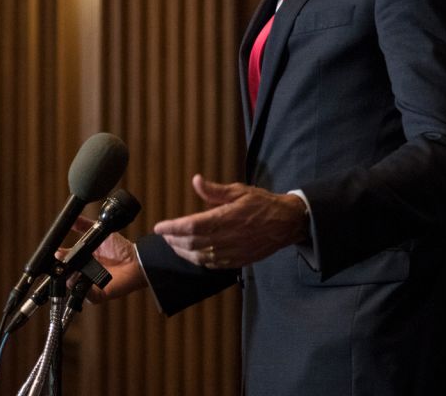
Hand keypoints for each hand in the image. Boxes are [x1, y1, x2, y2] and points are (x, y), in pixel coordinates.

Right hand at [56, 216, 147, 302]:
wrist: (137, 261)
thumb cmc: (121, 248)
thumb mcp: (100, 232)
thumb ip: (84, 225)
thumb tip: (71, 218)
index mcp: (83, 259)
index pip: (65, 259)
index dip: (60, 256)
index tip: (57, 252)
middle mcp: (84, 273)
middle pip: (65, 273)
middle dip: (61, 267)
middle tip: (63, 261)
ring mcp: (89, 285)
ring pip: (71, 285)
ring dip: (70, 278)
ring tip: (75, 269)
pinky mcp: (97, 295)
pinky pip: (85, 295)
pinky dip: (82, 290)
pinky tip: (84, 280)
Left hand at [153, 174, 308, 268]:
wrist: (286, 223)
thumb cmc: (263, 204)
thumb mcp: (239, 191)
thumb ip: (215, 190)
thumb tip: (196, 181)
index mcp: (226, 218)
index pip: (191, 226)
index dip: (172, 228)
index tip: (159, 226)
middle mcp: (227, 238)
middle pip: (191, 244)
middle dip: (173, 240)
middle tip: (164, 234)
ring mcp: (232, 252)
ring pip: (199, 257)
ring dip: (183, 251)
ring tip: (174, 244)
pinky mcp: (237, 261)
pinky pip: (211, 265)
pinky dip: (197, 260)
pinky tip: (192, 254)